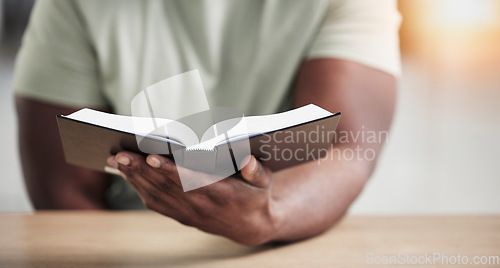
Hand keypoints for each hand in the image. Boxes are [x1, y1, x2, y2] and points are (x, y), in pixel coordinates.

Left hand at [107, 152, 278, 244]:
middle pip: (166, 186)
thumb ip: (256, 171)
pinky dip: (140, 188)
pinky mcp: (182, 216)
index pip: (190, 181)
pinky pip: (157, 203)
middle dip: (141, 170)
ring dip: (135, 178)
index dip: (169, 169)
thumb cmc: (256, 196)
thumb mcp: (264, 182)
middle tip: (119, 154)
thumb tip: (248, 160)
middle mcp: (201, 206)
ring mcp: (189, 213)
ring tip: (116, 160)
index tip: (151, 156)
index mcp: (221, 194)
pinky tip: (128, 174)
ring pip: (157, 194)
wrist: (251, 227)